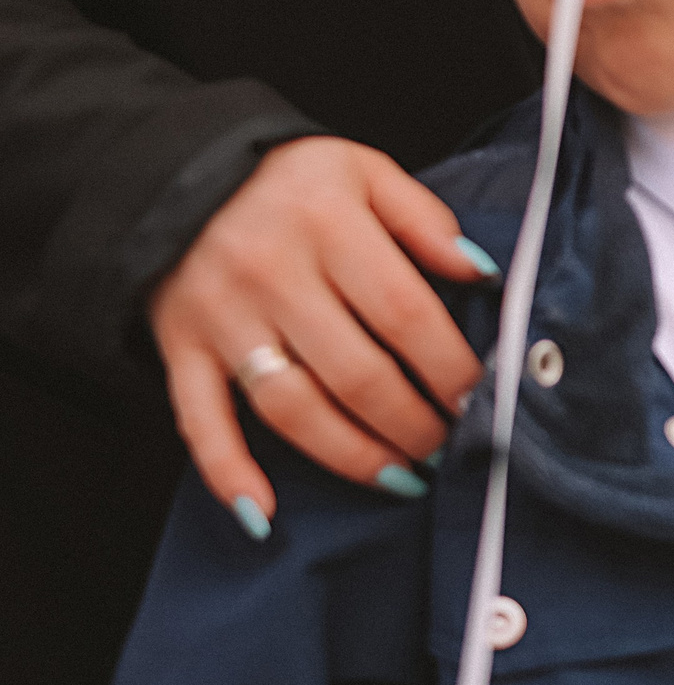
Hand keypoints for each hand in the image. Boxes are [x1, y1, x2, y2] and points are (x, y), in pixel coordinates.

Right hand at [150, 137, 492, 527]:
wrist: (176, 172)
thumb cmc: (290, 180)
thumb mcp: (365, 170)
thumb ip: (426, 220)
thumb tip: (485, 274)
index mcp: (326, 224)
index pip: (403, 312)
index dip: (447, 367)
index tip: (481, 399)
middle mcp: (271, 274)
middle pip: (355, 373)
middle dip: (412, 423)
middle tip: (449, 447)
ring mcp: (221, 318)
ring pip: (291, 408)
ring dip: (352, 455)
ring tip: (402, 479)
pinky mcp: (179, 348)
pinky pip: (199, 421)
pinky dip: (228, 472)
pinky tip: (265, 513)